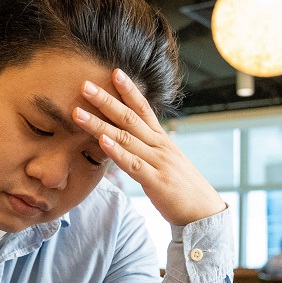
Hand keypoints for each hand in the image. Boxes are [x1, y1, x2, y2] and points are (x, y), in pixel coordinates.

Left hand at [74, 69, 225, 225]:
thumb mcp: (165, 161)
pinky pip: (133, 164)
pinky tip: (101, 141)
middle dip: (106, 100)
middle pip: (130, 118)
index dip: (129, 90)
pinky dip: (117, 152)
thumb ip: (147, 148)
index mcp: (162, 139)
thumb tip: (127, 137)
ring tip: (78, 112)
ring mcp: (158, 162)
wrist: (203, 211)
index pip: (144, 108)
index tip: (114, 71)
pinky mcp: (156, 181)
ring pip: (126, 138)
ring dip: (100, 124)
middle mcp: (160, 145)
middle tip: (85, 85)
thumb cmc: (181, 187)